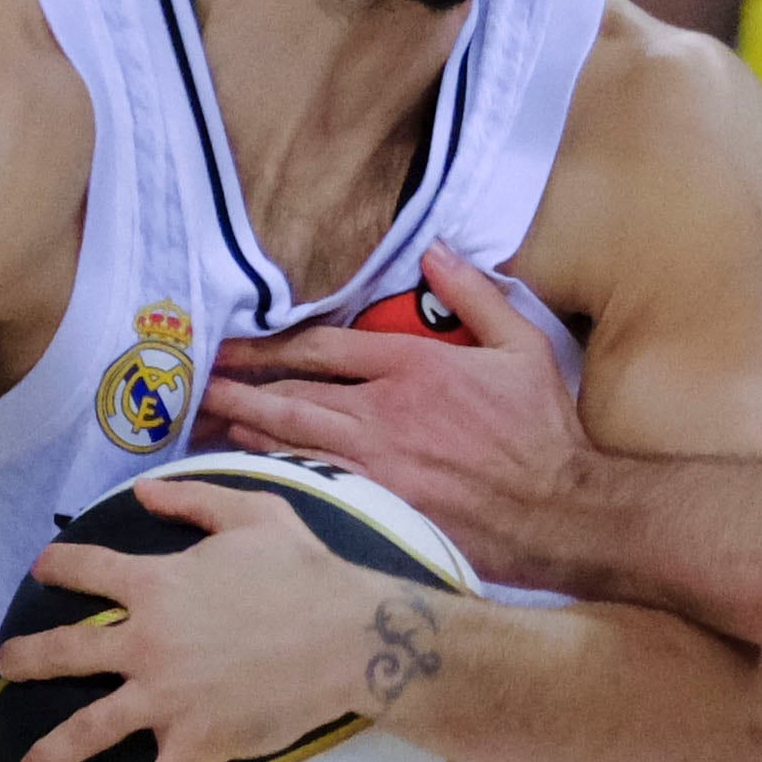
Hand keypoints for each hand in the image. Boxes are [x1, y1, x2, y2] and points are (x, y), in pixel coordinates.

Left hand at [0, 479, 428, 761]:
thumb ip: (194, 501)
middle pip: (64, 653)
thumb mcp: (254, 513)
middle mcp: (146, 642)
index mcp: (155, 584)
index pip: (85, 570)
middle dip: (26, 661)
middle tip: (5, 669)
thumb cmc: (306, 572)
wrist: (350, 637)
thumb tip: (146, 493)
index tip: (44, 571)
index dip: (59, 566)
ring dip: (52, 754)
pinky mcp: (197, 740)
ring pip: (88, 731)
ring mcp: (166, 697)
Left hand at [194, 246, 586, 582]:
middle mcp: (386, 412)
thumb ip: (476, 295)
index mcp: (415, 366)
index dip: (272, 343)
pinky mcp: (378, 508)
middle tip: (200, 381)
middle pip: (294, 392)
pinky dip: (273, 472)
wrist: (561, 512)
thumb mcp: (523, 347)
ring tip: (208, 419)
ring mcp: (377, 464)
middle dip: (241, 385)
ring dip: (246, 427)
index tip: (236, 343)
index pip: (324, 346)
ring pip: (294, 439)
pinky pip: (312, 484)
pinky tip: (247, 468)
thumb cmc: (544, 433)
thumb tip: (437, 249)